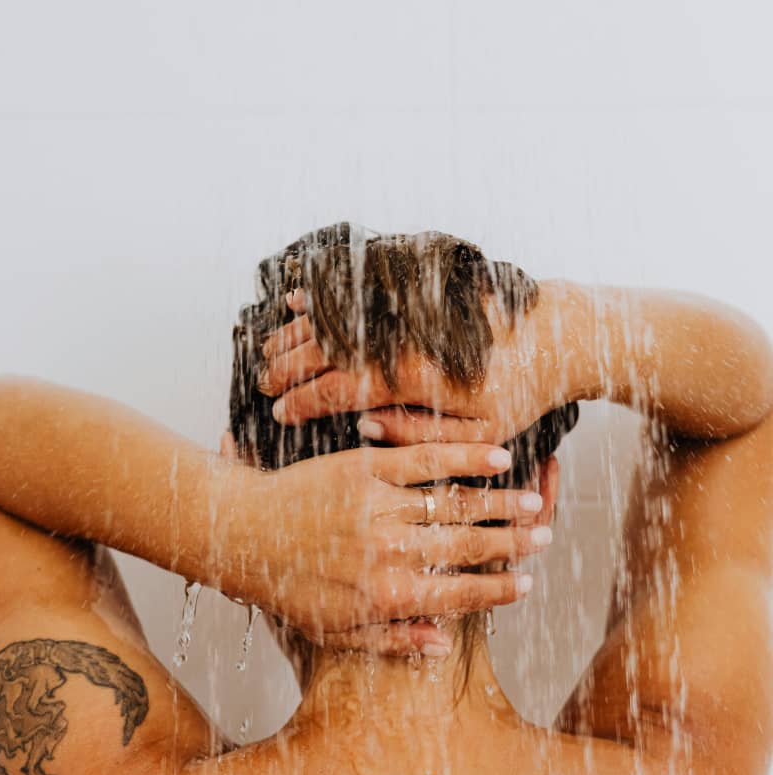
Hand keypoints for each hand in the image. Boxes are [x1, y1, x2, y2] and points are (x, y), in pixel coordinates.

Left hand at [221, 433, 555, 656]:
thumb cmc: (284, 587)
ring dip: (500, 502)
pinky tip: (496, 454)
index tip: (527, 584)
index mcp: (387, 594)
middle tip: (545, 537)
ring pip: (456, 502)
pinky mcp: (365, 467)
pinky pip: (425, 459)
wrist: (240, 534)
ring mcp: (381, 505)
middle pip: (469, 544)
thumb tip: (442, 644)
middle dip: (513, 542)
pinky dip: (464, 456)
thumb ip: (391, 639)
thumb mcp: (334, 631)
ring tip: (533, 500)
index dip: (498, 589)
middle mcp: (391, 550)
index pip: (460, 593)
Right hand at [261, 282, 594, 444]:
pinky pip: (355, 287)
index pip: (338, 388)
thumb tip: (367, 425)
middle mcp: (402, 336)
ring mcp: (405, 309)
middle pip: (325, 349)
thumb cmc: (524, 388)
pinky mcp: (414, 289)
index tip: (279, 412)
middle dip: (287, 366)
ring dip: (295, 333)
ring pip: (333, 319)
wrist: (562, 332)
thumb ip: (420, 435)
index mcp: (412, 375)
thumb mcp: (480, 433)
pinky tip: (298, 299)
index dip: (302, 400)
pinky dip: (321, 294)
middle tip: (263, 381)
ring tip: (269, 348)